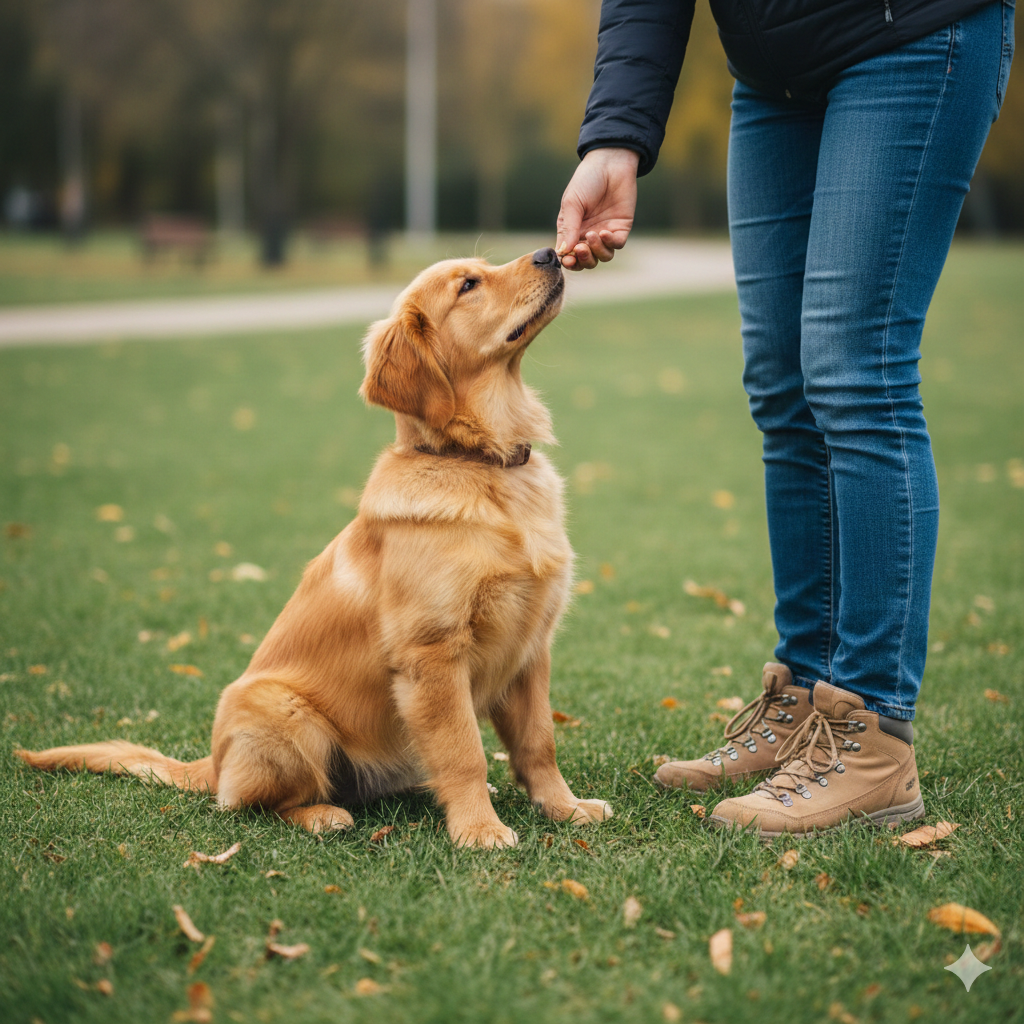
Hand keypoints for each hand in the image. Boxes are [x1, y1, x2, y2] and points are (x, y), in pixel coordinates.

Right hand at [555, 148, 638, 269]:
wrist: (610, 164)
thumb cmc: (586, 180)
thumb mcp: (572, 203)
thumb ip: (568, 228)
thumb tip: (563, 252)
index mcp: (572, 231)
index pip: (569, 255)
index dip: (569, 262)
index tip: (568, 260)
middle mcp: (588, 235)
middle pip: (586, 261)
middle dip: (583, 260)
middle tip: (581, 248)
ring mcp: (605, 233)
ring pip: (602, 256)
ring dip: (596, 251)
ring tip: (592, 236)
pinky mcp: (621, 228)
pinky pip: (616, 245)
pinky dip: (610, 243)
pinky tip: (604, 232)